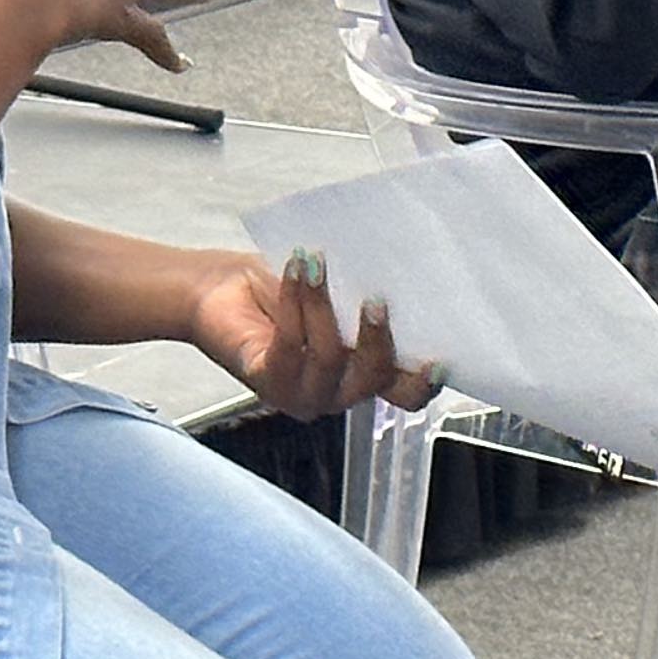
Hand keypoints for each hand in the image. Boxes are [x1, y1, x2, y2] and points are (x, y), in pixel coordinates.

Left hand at [186, 249, 438, 420]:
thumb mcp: (334, 292)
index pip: (404, 395)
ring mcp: (301, 394)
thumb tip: (402, 274)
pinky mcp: (265, 382)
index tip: (441, 359)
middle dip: (380, 339)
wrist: (216, 291)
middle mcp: (335, 393)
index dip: (426, 384)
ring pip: (330, 357)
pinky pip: (290, 345)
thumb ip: (364, 298)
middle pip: (374, 380)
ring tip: (317, 263)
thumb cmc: (279, 288)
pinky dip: (297, 302)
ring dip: (325, 305)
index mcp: (361, 374)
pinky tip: (295, 270)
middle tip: (376, 300)